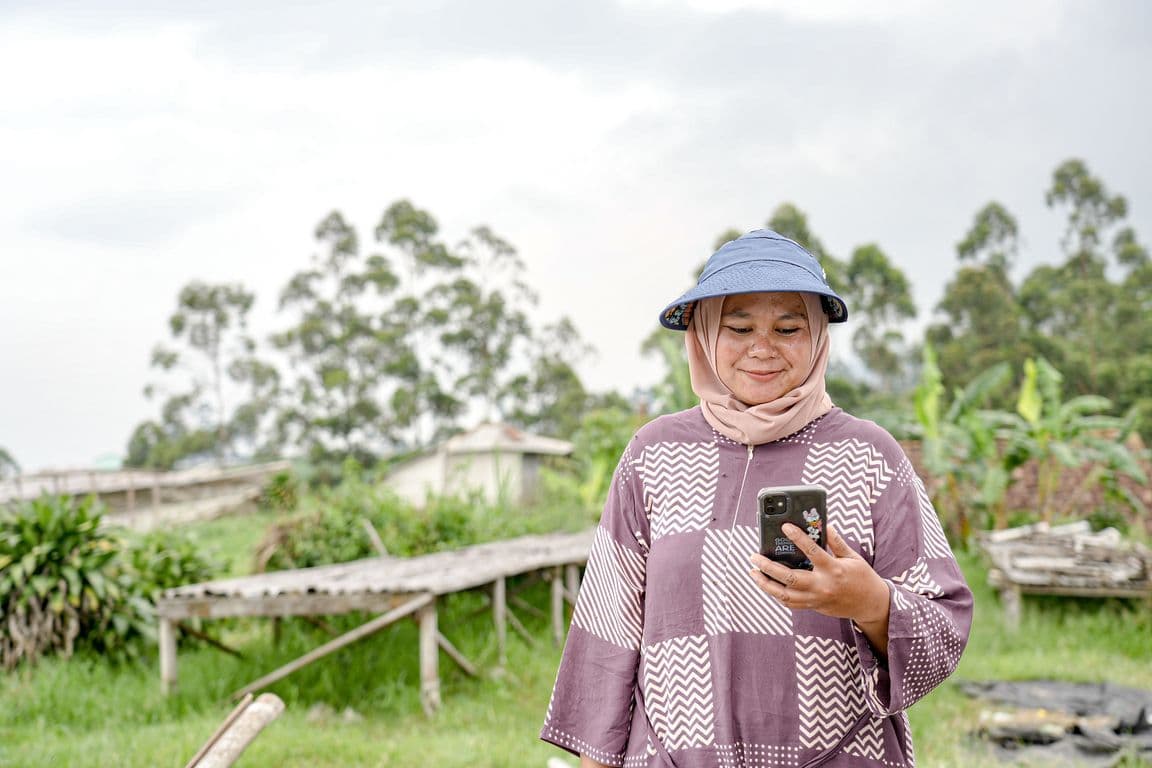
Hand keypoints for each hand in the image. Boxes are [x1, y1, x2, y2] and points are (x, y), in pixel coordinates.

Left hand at [748, 523, 889, 651]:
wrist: (871, 604)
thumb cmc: (862, 577)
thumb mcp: (852, 556)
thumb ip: (836, 542)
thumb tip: (824, 525)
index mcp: (833, 569)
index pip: (812, 551)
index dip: (798, 538)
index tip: (785, 527)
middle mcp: (822, 586)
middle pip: (789, 578)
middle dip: (768, 568)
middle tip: (754, 556)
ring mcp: (816, 599)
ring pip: (784, 595)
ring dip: (766, 584)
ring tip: (753, 572)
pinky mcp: (814, 607)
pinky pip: (791, 603)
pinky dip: (777, 594)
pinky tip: (767, 584)